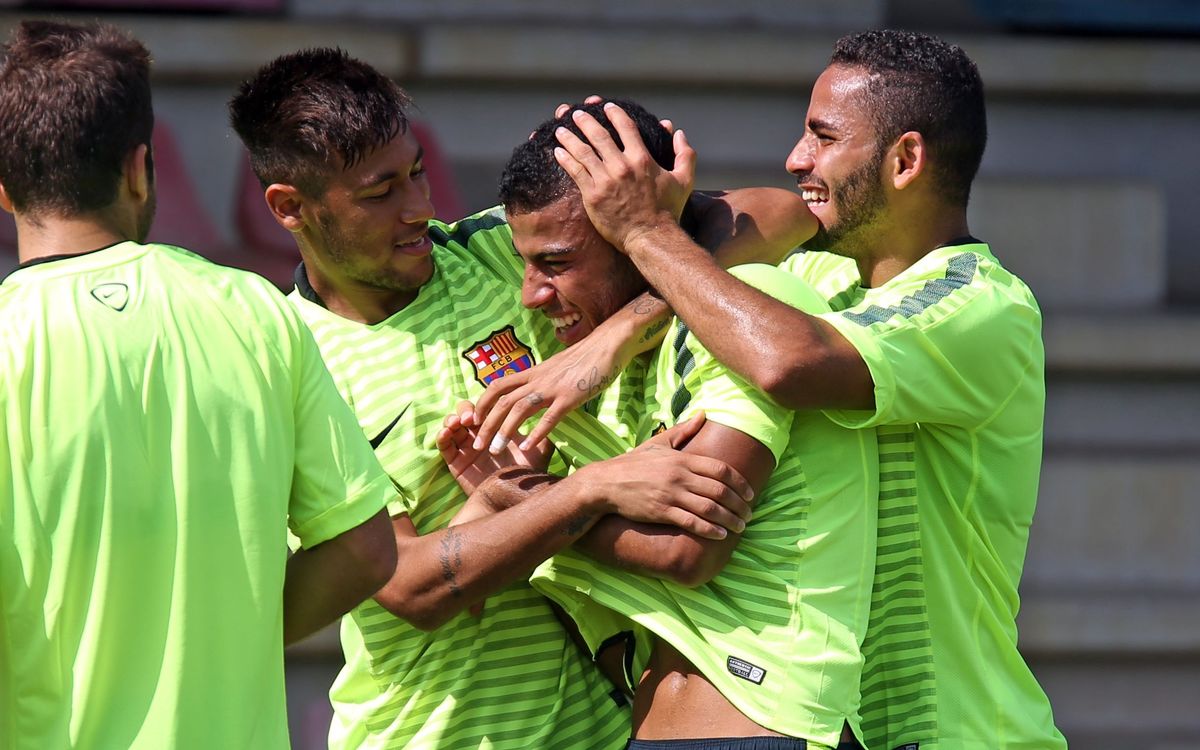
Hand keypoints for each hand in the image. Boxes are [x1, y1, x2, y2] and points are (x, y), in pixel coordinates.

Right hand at [436, 401, 553, 496]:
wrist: (513, 501)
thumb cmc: (527, 477)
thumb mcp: (539, 452)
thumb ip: (543, 434)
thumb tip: (553, 416)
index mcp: (498, 430)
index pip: (487, 408)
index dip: (484, 404)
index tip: (487, 407)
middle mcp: (481, 436)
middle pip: (467, 413)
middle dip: (466, 410)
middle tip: (471, 417)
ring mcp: (467, 448)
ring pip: (452, 425)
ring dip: (452, 419)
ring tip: (458, 423)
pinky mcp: (455, 462)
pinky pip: (443, 445)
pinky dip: (442, 435)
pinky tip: (448, 432)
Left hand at [472, 329, 622, 455]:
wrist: (609, 343)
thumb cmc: (588, 357)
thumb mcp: (559, 368)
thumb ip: (545, 381)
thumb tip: (538, 394)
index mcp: (534, 372)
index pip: (498, 386)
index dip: (482, 403)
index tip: (474, 422)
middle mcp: (538, 379)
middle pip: (502, 400)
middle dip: (486, 424)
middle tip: (477, 445)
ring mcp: (553, 387)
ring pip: (519, 408)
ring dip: (504, 431)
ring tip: (495, 450)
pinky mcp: (570, 396)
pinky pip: (549, 416)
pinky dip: (536, 432)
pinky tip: (527, 446)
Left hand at [554, 102, 696, 250]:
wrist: (650, 237)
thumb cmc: (668, 210)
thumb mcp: (684, 180)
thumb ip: (685, 154)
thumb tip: (678, 133)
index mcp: (642, 159)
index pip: (626, 127)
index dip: (615, 114)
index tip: (607, 107)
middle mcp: (622, 166)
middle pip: (599, 135)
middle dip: (585, 121)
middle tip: (576, 114)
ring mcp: (605, 180)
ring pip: (582, 151)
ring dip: (570, 138)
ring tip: (560, 129)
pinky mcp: (592, 195)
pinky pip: (575, 171)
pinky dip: (565, 159)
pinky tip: (557, 152)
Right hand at [572, 414, 752, 540]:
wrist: (606, 483)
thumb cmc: (634, 464)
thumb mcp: (658, 444)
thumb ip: (683, 431)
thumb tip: (703, 414)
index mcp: (682, 459)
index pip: (720, 469)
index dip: (740, 483)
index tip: (750, 493)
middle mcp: (680, 476)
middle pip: (719, 490)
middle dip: (739, 504)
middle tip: (749, 514)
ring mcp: (671, 495)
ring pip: (709, 508)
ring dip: (729, 519)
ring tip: (740, 526)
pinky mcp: (661, 512)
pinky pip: (691, 522)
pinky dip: (709, 529)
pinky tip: (720, 535)